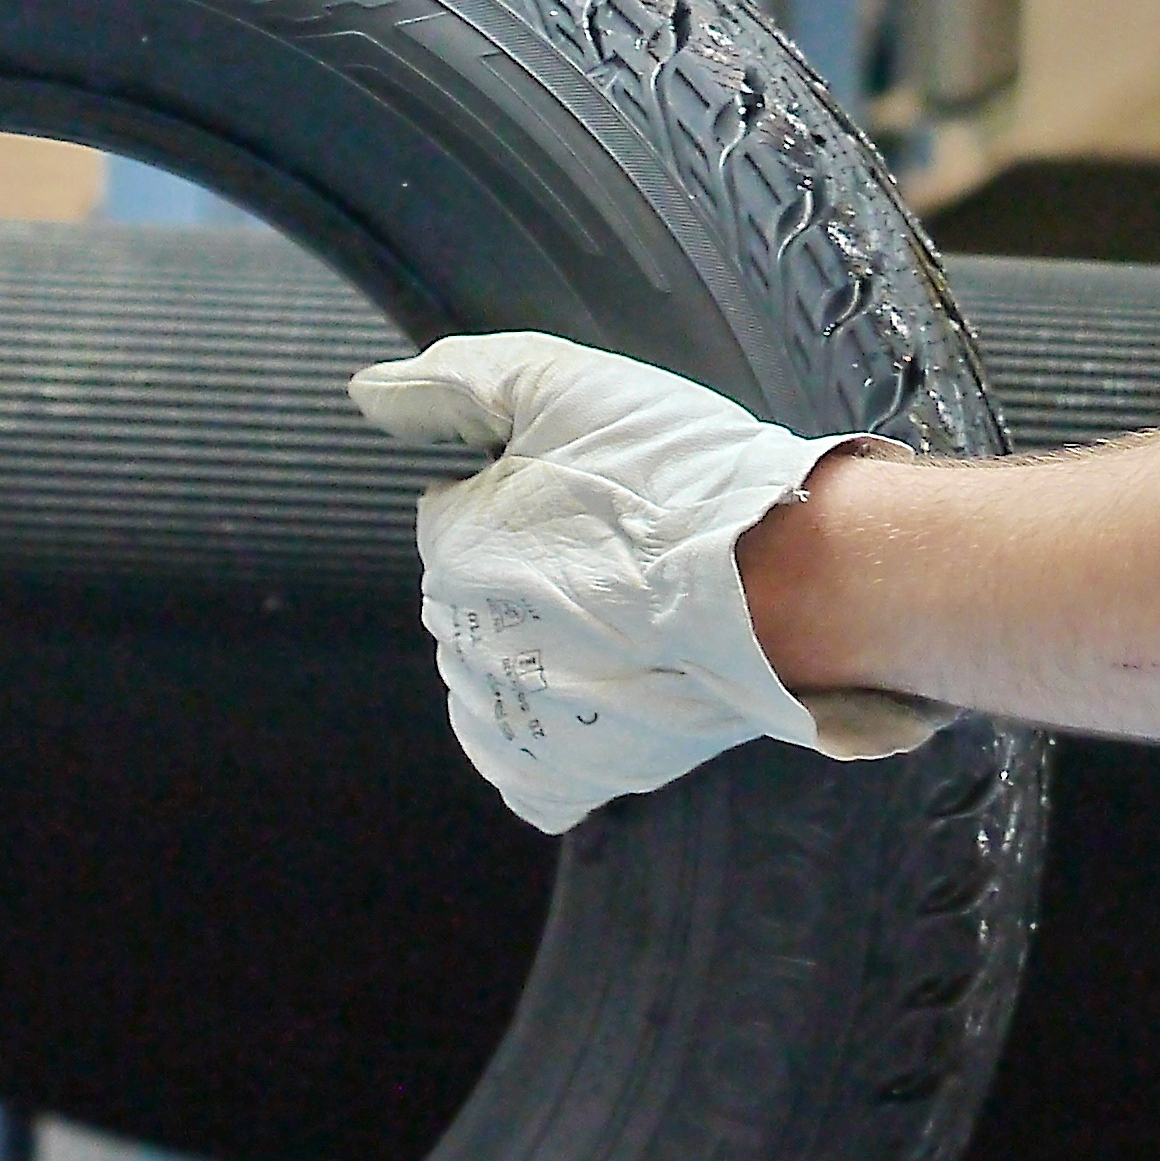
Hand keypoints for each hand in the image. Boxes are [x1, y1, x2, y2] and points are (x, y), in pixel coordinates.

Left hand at [359, 334, 948, 835]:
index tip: (591, 491)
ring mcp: (515, 719)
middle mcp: (465, 644)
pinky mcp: (565, 777)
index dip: (523, 490)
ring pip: (497, 674)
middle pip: (476, 595)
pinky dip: (555, 731)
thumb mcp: (564, 385)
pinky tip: (608, 687)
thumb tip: (367, 394)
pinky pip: (525, 763)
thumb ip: (455, 383)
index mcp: (454, 550)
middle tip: (621, 551)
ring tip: (630, 616)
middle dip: (530, 571)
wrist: (791, 581)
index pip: (455, 512)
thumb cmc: (681, 482)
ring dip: (542, 649)